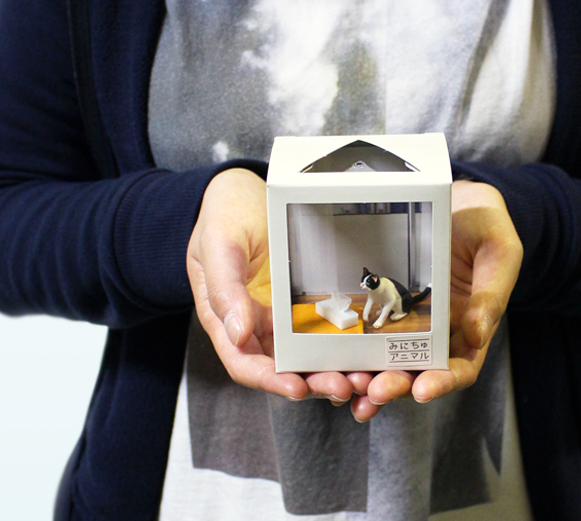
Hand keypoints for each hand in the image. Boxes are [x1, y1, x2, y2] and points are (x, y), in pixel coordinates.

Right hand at [186, 168, 353, 404]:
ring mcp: (279, 317)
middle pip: (281, 368)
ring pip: (305, 357)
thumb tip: (237, 333)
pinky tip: (362, 353)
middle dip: (312, 382)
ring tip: (360, 377)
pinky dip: (339, 348)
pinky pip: (321, 333)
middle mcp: (253, 324)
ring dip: (330, 371)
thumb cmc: (224, 216)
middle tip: (343, 385)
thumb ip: (224, 288)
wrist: (244, 193)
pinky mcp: (301, 305)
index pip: (244, 362)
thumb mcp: (218, 244)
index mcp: (225, 319)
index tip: (297, 387)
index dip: (270, 380)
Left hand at [349, 180, 522, 421]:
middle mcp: (442, 331)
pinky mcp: (390, 305)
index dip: (443, 382)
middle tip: (375, 390)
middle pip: (420, 371)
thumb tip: (476, 335)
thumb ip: (491, 294)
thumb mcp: (500, 253)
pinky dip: (357, 351)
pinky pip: (372, 333)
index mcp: (474, 327)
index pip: (462, 367)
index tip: (422, 389)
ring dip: (372, 377)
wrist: (461, 203)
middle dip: (397, 385)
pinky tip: (336, 363)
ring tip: (352, 386)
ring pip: (391, 359)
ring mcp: (414, 320)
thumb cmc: (487, 227)